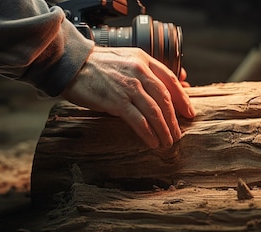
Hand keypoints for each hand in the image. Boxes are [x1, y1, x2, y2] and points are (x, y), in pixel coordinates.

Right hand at [61, 46, 195, 148]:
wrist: (71, 65)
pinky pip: (139, 120)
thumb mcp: (124, 59)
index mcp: (143, 60)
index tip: (189, 113)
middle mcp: (139, 71)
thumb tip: (159, 90)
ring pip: (155, 111)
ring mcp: (128, 87)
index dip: (183, 98)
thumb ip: (142, 72)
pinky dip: (148, 133)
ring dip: (164, 130)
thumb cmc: (96, 65)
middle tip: (178, 134)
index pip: (170, 80)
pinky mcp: (116, 101)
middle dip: (174, 119)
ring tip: (168, 142)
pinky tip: (153, 142)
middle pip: (165, 98)